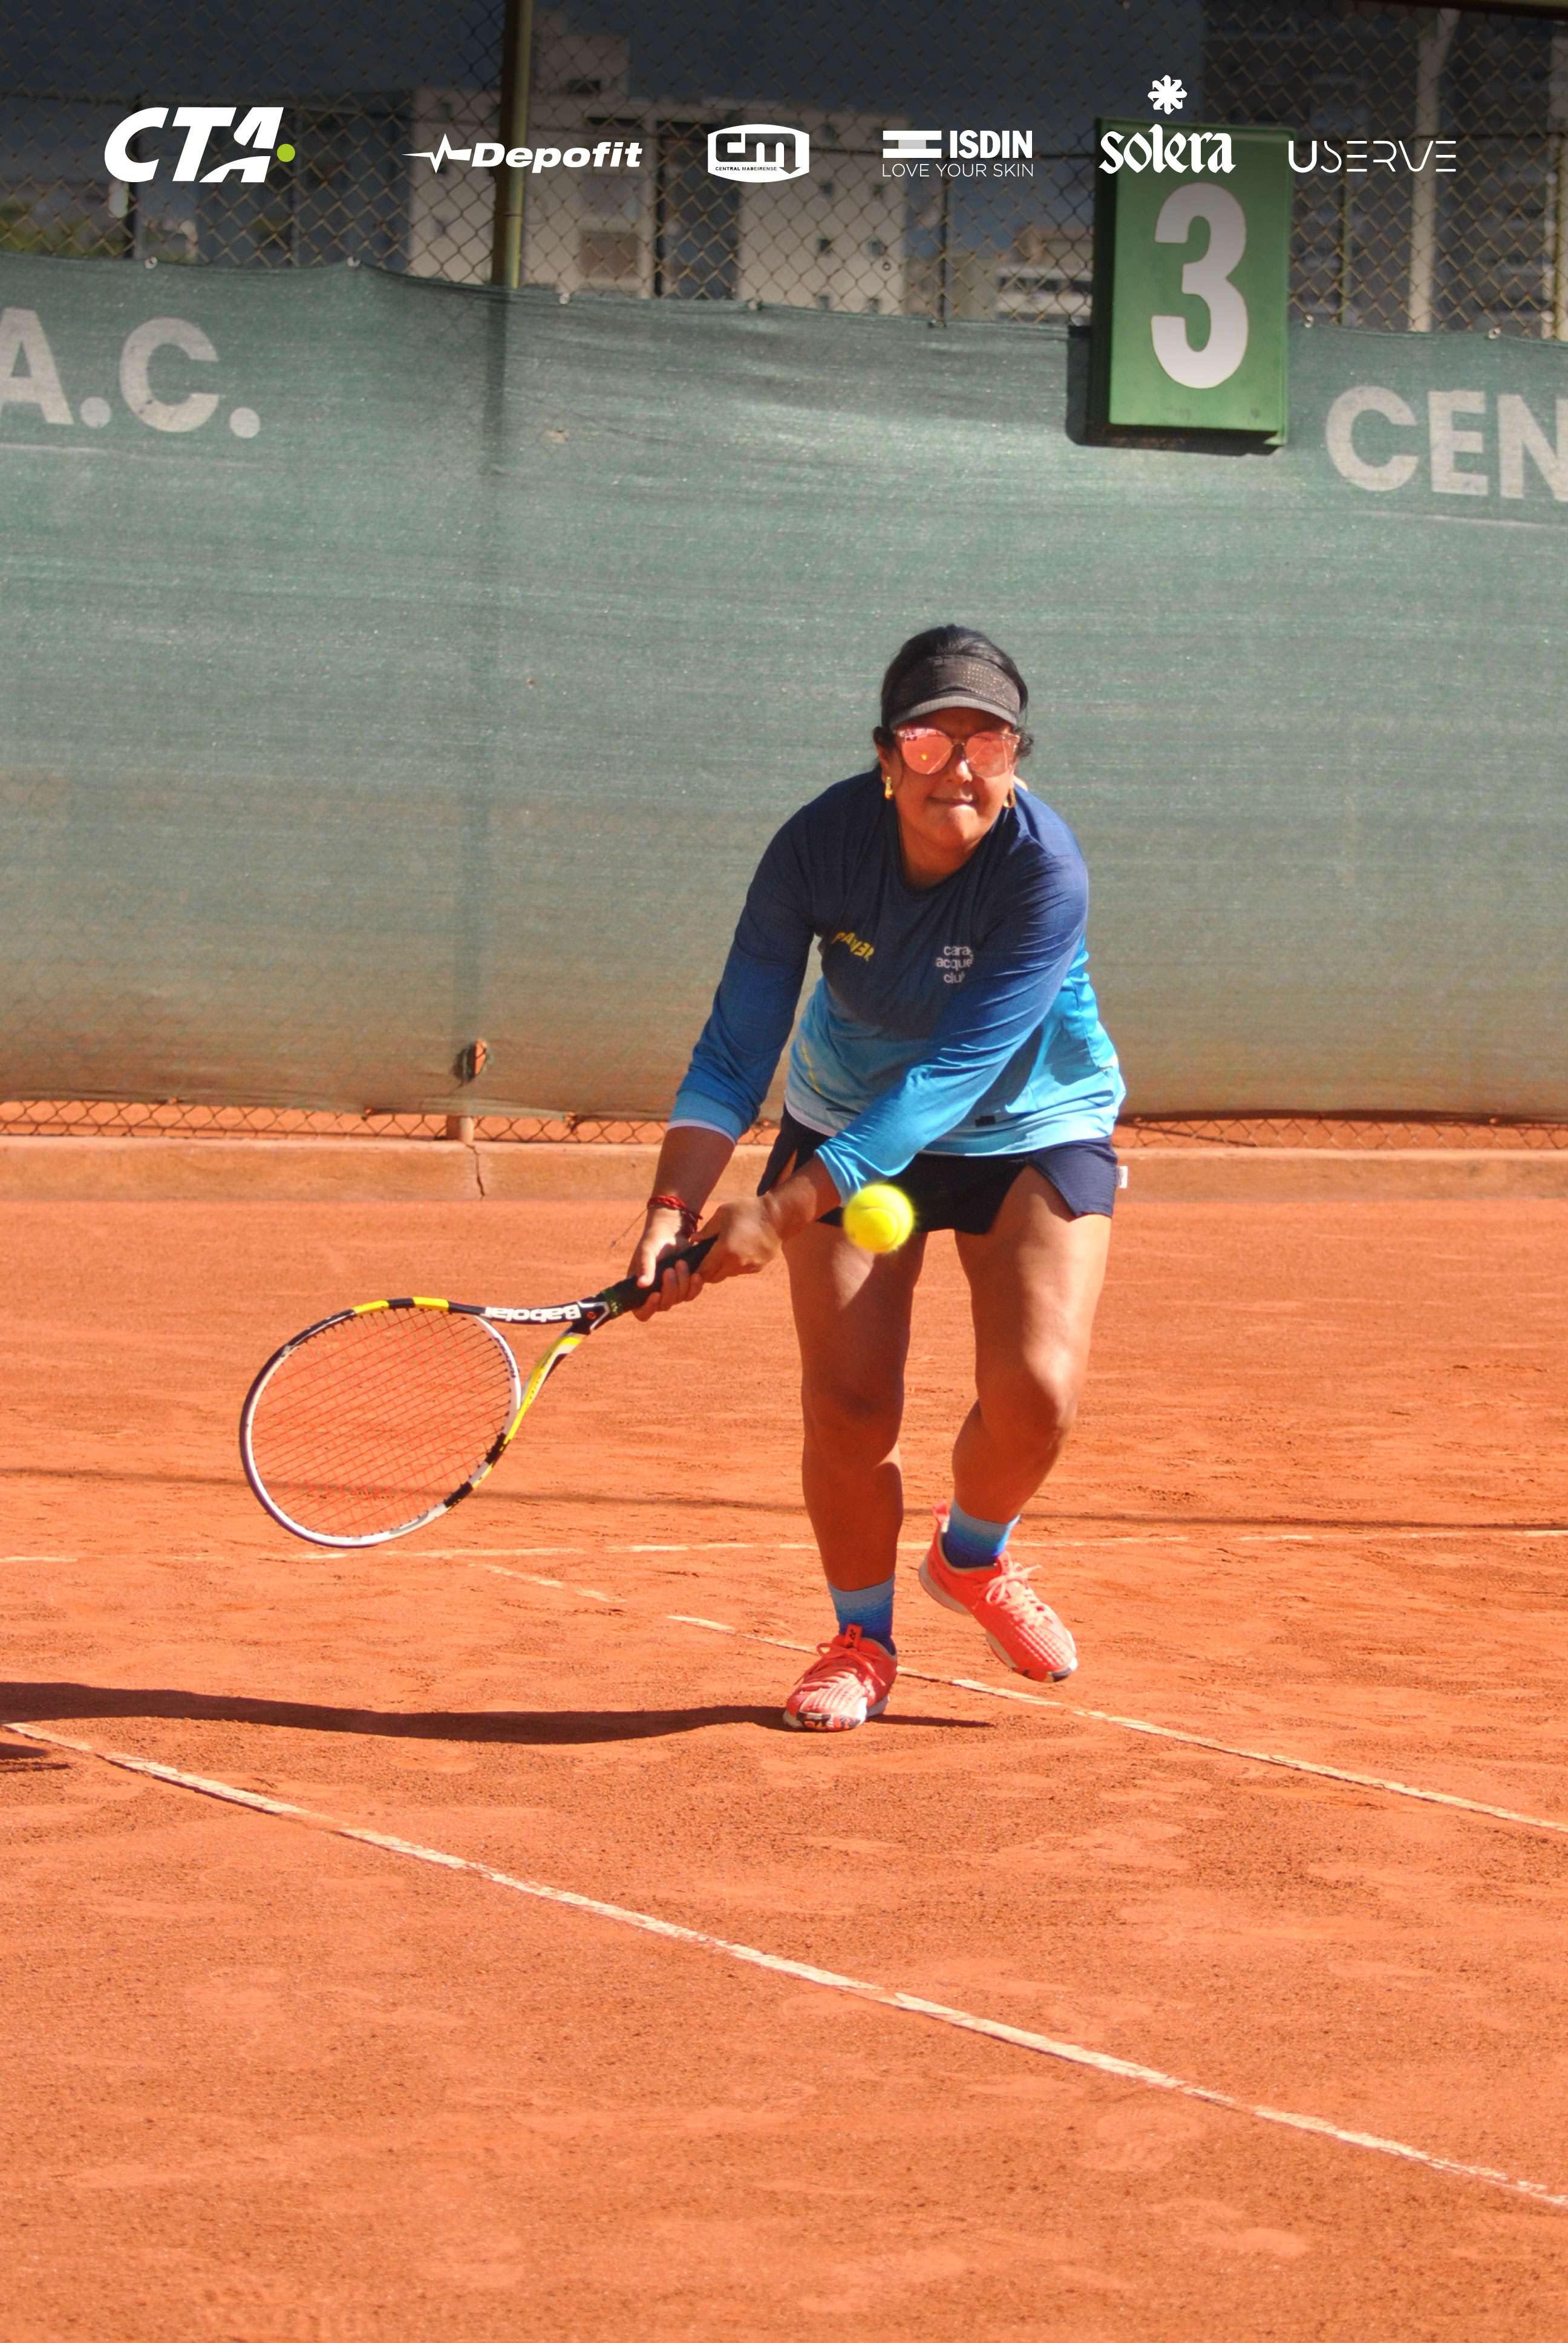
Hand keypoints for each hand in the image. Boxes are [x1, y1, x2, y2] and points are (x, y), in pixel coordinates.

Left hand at [629, 1159, 838, 1321]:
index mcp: (724, 1250)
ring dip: (720, 1268)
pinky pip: (740, 1270)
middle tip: (701, 1260)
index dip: (694, 1270)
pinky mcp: (758, 1267)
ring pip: (727, 1275)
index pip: (702, 1271)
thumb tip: (694, 1241)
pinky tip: (735, 1250)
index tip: (689, 1265)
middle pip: (713, 1277)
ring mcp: (748, 1267)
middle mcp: (736, 1263)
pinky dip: (734, 1265)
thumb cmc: (749, 1210)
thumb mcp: (724, 1213)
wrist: (780, 1215)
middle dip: (705, 1271)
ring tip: (718, 1253)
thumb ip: (707, 1230)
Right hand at [629, 1206, 704, 1320]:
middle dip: (670, 1288)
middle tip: (670, 1269)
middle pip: (664, 1305)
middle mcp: (655, 1294)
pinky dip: (695, 1285)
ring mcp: (672, 1291)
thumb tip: (642, 1284)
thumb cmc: (653, 1241)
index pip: (642, 1312)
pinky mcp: (686, 1285)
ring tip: (680, 1263)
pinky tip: (696, 1274)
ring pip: (680, 1299)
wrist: (670, 1232)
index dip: (648, 1309)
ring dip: (682, 1283)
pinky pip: (692, 1293)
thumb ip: (645, 1267)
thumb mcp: (646, 1252)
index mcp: (640, 1290)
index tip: (655, 1295)